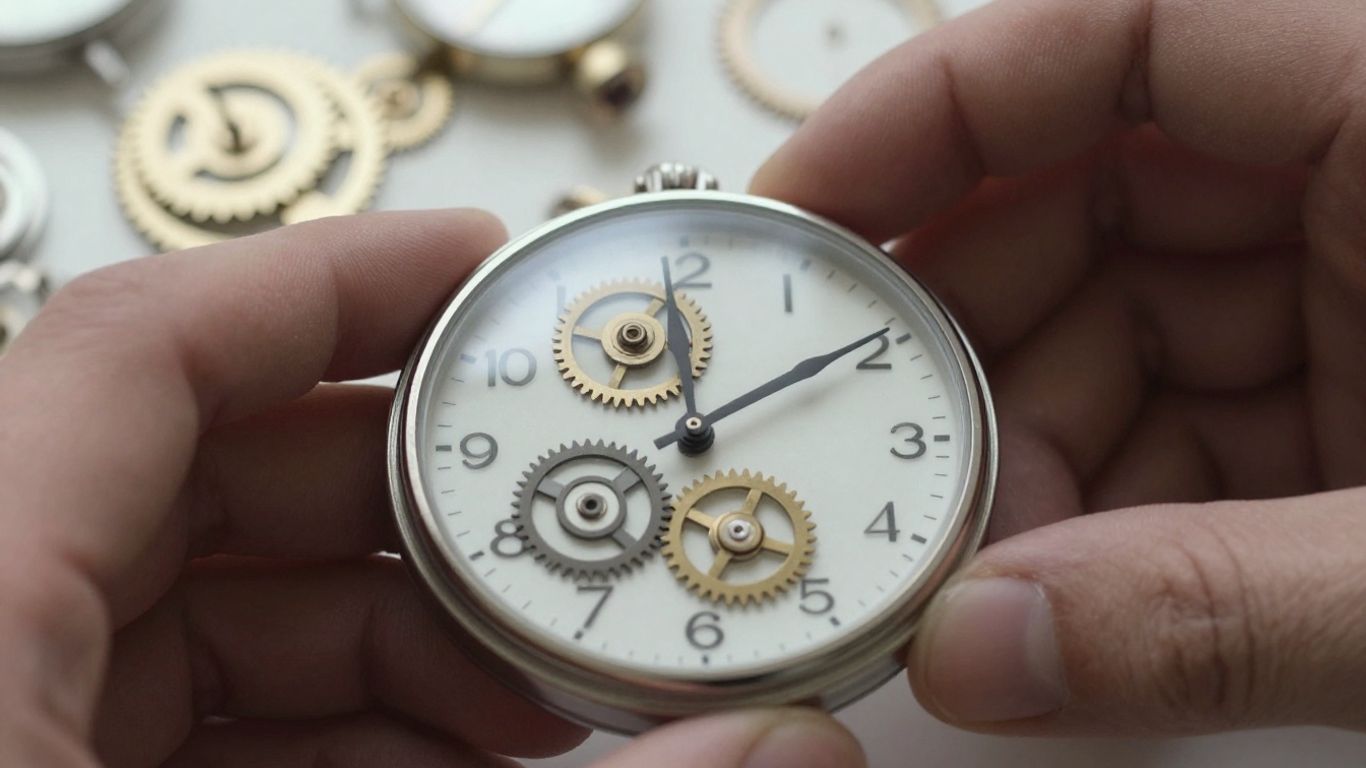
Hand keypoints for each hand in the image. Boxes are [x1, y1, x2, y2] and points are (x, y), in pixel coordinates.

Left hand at [0, 211, 861, 766]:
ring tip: (530, 699)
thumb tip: (772, 750)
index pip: (135, 350)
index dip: (330, 281)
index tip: (482, 274)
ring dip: (387, 635)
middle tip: (559, 547)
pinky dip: (326, 725)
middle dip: (410, 506)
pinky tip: (446, 764)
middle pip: (196, 467)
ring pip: (202, 597)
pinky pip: (174, 706)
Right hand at [753, 0, 1365, 735]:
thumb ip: (1219, 613)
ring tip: (969, 566)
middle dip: (962, 337)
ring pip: (1121, 324)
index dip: (936, 102)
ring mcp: (1362, 291)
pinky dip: (1109, 501)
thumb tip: (982, 653)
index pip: (1126, 33)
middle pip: (1090, 191)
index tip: (802, 210)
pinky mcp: (1363, 393)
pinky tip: (1065, 587)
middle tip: (868, 454)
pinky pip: (1187, 415)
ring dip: (1023, 449)